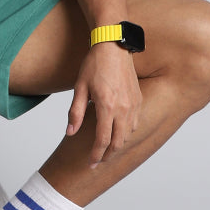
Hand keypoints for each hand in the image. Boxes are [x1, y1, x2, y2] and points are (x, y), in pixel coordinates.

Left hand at [66, 43, 141, 167]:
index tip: (91, 164)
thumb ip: (75, 112)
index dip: (96, 155)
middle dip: (108, 154)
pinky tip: (118, 132)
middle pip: (118, 142)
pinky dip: (126, 132)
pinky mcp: (139, 99)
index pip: (102, 140)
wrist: (113, 46)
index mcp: (106, 107)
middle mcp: (123, 108)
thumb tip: (70, 132)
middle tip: (98, 161)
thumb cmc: (94, 64)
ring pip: (128, 134)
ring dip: (118, 144)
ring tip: (107, 148)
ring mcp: (133, 104)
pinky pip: (135, 123)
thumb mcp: (79, 88)